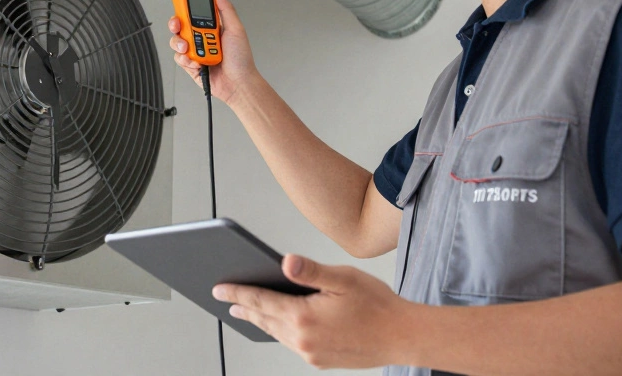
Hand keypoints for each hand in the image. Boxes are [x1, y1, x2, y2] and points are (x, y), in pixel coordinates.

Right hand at [167, 0, 257, 104]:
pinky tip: (197, 62)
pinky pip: (179, 58)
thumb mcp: (236, 29)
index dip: (185, 5)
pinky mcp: (190, 65)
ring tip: (191, 49)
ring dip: (181, 44)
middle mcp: (201, 37)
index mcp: (212, 27)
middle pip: (180, 25)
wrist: (238, 84)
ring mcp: (195, 51)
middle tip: (178, 26)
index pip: (194, 11)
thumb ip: (225, 9)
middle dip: (176, 24)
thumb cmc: (241, 59)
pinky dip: (185, 60)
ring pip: (177, 41)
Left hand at [213, 254, 410, 369]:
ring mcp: (311, 353)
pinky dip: (279, 332)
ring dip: (260, 321)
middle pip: (264, 320)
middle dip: (243, 308)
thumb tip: (284, 261)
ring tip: (246, 311)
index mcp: (304, 317)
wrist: (403, 337)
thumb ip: (311, 271)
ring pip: (276, 334)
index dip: (237, 293)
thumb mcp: (344, 279)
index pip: (260, 301)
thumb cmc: (378, 304)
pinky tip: (279, 326)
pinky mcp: (320, 360)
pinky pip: (291, 344)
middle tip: (225, 300)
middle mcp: (302, 339)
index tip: (218, 289)